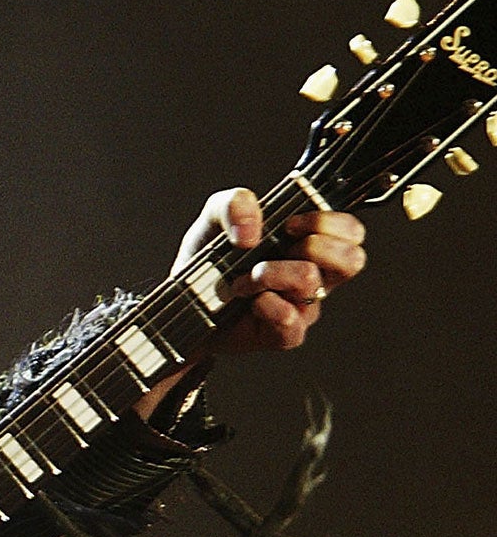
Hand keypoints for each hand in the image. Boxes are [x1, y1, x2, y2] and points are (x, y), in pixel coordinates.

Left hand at [133, 187, 366, 419]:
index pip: (351, 232)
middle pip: (352, 259)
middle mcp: (314, 274)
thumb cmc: (209, 261)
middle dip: (312, 245)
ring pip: (310, 282)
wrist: (183, 302)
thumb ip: (235, 203)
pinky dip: (265, 305)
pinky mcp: (285, 334)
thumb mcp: (214, 218)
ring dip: (270, 273)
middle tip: (277, 248)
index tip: (290, 223)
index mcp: (309, 243)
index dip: (328, 222)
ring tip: (245, 279)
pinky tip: (250, 302)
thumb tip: (252, 231)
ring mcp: (303, 306)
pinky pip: (291, 320)